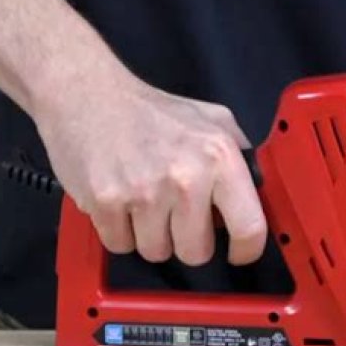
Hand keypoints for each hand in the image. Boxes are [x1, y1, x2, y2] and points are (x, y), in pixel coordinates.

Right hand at [33, 72, 266, 265]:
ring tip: (143, 201)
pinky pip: (120, 246)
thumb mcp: (211, 119)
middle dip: (186, 240)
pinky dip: (119, 231)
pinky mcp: (106, 202)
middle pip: (196, 252)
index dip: (246, 250)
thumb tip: (258, 191)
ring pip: (157, 253)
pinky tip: (119, 201)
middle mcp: (185, 176)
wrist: (87, 93)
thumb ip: (239, 153)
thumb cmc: (150, 111)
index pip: (249, 226)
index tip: (238, 252)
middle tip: (174, 214)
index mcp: (218, 156)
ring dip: (150, 236)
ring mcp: (144, 192)